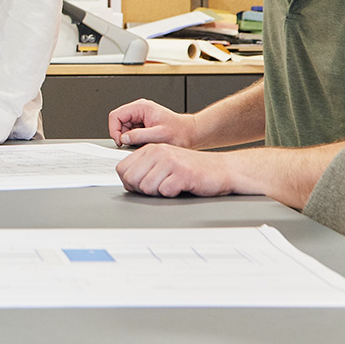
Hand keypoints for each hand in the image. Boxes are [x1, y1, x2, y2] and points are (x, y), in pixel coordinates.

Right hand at [108, 99, 196, 148]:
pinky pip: (131, 131)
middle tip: (132, 144)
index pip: (116, 115)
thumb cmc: (180, 132)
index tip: (120, 141)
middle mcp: (139, 109)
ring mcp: (141, 116)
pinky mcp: (143, 123)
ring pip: (124, 127)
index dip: (114, 129)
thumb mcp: (159, 135)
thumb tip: (124, 138)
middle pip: (119, 121)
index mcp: (141, 107)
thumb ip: (139, 136)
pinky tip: (144, 142)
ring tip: (142, 142)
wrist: (191, 133)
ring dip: (129, 137)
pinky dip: (134, 138)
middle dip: (122, 134)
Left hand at [117, 144, 234, 197]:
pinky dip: (171, 194)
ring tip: (170, 186)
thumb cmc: (192, 168)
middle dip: (141, 189)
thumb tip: (127, 183)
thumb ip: (145, 168)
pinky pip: (165, 191)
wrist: (222, 169)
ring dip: (158, 192)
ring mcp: (170, 162)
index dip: (128, 182)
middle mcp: (158, 152)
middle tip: (156, 188)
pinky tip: (180, 187)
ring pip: (146, 187)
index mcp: (150, 149)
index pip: (122, 168)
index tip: (139, 186)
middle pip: (131, 178)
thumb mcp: (164, 163)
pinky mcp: (183, 173)